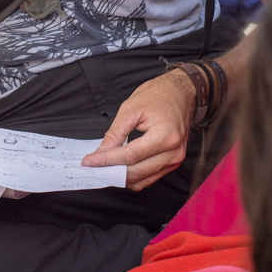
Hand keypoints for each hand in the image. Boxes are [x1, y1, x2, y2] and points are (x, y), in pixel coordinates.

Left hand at [82, 70, 195, 189]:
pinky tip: (120, 169)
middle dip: (112, 172)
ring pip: (143, 179)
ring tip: (103, 169)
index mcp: (165, 136)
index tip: (89, 161)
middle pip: (137, 171)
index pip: (131, 156)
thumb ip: (115, 133)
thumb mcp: (131, 108)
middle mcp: (173, 152)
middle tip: (93, 167)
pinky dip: (134, 176)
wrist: (181, 92)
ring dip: (121, 177)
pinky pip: (151, 177)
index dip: (107, 161)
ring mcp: (175, 159)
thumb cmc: (160, 95)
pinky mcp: (173, 162)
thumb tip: (102, 151)